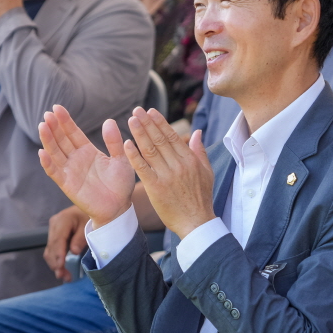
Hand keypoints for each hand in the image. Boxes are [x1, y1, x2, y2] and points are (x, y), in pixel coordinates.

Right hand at [38, 106, 136, 227]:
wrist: (119, 208)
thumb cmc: (120, 184)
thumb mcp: (121, 159)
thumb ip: (114, 141)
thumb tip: (109, 121)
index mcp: (88, 151)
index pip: (73, 133)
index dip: (65, 121)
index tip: (57, 108)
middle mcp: (76, 159)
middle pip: (62, 140)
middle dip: (54, 127)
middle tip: (47, 113)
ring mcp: (70, 171)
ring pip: (55, 153)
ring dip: (48, 140)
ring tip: (42, 126)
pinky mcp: (68, 185)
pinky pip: (55, 173)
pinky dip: (48, 163)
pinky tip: (42, 152)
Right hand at [43, 206, 89, 280]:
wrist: (91, 206)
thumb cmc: (91, 216)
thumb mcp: (89, 225)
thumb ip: (81, 238)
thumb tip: (74, 251)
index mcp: (63, 219)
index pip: (58, 240)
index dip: (58, 254)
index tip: (60, 266)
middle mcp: (54, 224)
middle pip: (52, 247)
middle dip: (56, 263)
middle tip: (64, 276)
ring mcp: (53, 230)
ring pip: (50, 251)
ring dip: (55, 265)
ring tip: (65, 277)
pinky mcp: (55, 236)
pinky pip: (53, 250)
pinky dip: (57, 261)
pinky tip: (63, 270)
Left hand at [123, 108, 213, 238]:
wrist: (196, 222)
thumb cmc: (201, 198)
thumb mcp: (207, 172)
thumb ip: (200, 151)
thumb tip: (197, 132)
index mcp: (190, 160)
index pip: (172, 136)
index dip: (160, 122)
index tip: (151, 111)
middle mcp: (178, 165)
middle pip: (159, 139)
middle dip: (147, 123)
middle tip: (137, 110)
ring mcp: (166, 176)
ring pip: (150, 150)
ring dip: (139, 133)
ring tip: (131, 120)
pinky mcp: (156, 187)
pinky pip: (143, 168)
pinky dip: (134, 155)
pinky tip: (125, 143)